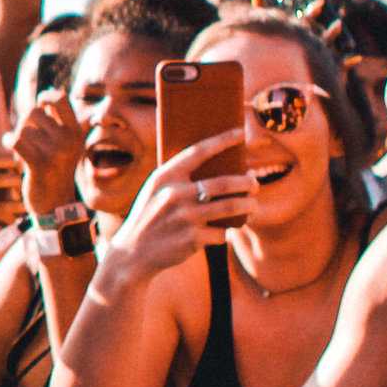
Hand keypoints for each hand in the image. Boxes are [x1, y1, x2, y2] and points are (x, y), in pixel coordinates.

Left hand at [11, 89, 83, 212]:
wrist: (55, 205)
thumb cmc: (55, 170)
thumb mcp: (64, 143)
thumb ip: (56, 121)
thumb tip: (45, 95)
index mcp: (75, 131)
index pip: (59, 97)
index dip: (45, 97)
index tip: (39, 105)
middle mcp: (69, 139)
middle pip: (33, 112)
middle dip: (24, 123)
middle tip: (28, 139)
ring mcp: (56, 151)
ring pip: (22, 129)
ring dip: (17, 137)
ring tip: (24, 150)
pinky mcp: (40, 164)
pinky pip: (16, 140)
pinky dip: (8, 141)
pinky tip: (9, 146)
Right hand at [107, 133, 255, 281]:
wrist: (132, 254)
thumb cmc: (150, 218)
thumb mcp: (155, 193)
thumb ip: (179, 180)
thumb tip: (221, 168)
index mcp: (164, 177)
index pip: (199, 151)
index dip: (223, 140)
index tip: (241, 133)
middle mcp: (174, 194)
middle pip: (224, 183)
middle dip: (247, 182)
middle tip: (254, 184)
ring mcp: (184, 217)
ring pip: (231, 207)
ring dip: (248, 206)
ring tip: (252, 205)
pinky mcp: (192, 239)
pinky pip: (221, 232)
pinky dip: (225, 233)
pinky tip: (221, 233)